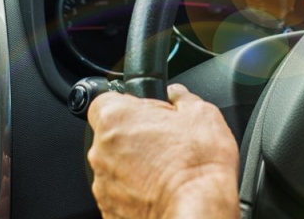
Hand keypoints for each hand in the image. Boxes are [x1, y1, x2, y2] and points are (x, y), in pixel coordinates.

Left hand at [87, 84, 239, 218]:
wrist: (197, 213)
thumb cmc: (197, 166)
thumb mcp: (202, 114)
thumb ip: (181, 97)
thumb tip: (177, 95)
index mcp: (115, 119)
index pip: (105, 100)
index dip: (129, 105)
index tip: (147, 112)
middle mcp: (101, 152)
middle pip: (111, 135)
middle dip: (135, 136)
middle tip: (165, 142)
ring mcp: (103, 185)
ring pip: (116, 166)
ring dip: (136, 166)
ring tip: (167, 170)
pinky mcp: (109, 210)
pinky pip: (121, 193)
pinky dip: (137, 192)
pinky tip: (161, 190)